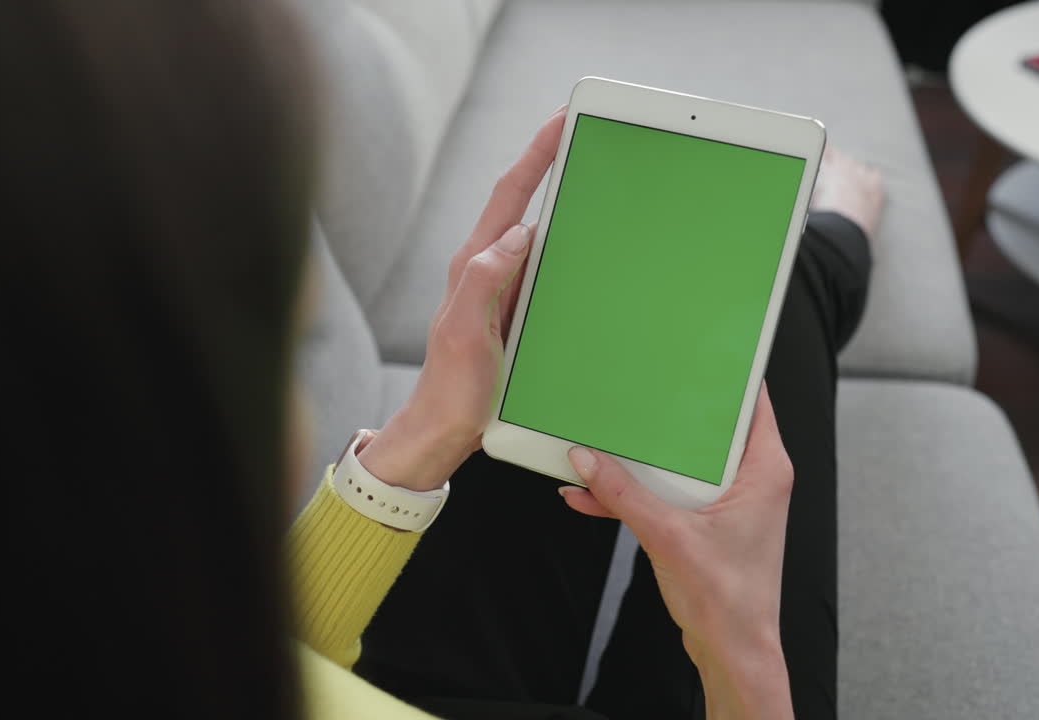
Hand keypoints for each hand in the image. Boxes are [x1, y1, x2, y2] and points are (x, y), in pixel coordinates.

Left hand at [357, 106, 566, 490]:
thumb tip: (517, 236)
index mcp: (474, 265)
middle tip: (583, 132)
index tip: (561, 123)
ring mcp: (504, 287)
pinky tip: (586, 242)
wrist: (446, 428)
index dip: (536, 156)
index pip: (509, 197)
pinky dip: (565, 240)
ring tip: (592, 171)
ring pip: (536, 229)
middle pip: (523, 201)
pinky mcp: (517, 307)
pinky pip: (544, 263)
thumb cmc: (452, 386)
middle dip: (550, 162)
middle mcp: (488, 268)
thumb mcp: (464, 333)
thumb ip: (483, 281)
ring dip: (560, 198)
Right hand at [560, 384, 795, 719]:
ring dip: (640, 459)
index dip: (727, 372)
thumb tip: (585, 459)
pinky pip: (666, 495)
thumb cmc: (728, 600)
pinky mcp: (704, 523)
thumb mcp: (669, 537)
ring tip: (598, 443)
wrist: (731, 652)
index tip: (696, 346)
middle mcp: (750, 479)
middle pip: (707, 428)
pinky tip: (590, 493)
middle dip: (667, 413)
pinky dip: (633, 494)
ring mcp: (727, 502)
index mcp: (764, 469)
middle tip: (634, 385)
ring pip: (679, 462)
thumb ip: (624, 495)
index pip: (752, 401)